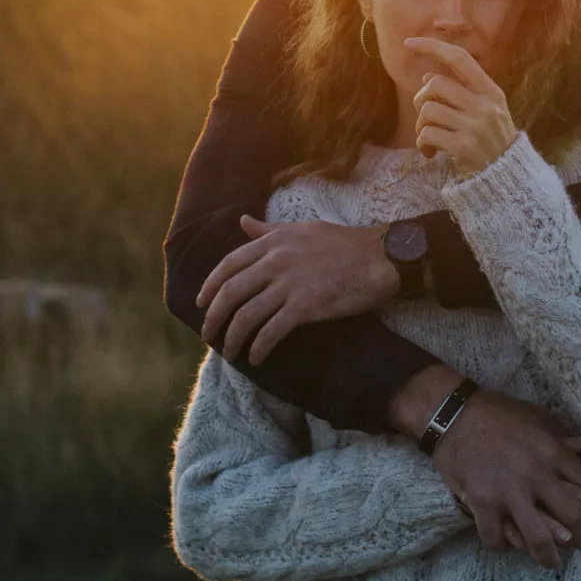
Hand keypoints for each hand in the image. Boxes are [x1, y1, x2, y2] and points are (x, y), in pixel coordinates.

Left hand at [197, 218, 395, 364]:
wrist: (379, 257)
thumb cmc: (344, 243)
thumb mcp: (302, 229)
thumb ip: (268, 230)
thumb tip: (242, 222)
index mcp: (273, 242)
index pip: (228, 264)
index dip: (210, 286)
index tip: (201, 303)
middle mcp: (276, 261)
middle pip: (230, 293)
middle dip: (213, 317)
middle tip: (208, 335)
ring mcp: (289, 285)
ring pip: (246, 316)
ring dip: (232, 338)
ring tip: (229, 352)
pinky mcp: (305, 307)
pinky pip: (271, 331)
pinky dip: (258, 348)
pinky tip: (256, 358)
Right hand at [391, 367, 580, 568]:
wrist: (453, 415)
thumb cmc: (498, 414)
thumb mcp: (537, 418)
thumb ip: (563, 437)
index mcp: (553, 452)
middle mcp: (536, 475)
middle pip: (572, 516)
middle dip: (580, 534)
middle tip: (576, 542)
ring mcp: (509, 492)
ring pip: (539, 539)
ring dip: (548, 556)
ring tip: (550, 561)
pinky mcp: (482, 503)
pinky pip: (497, 539)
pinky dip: (502, 546)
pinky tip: (505, 544)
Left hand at [402, 37, 517, 174]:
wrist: (506, 177)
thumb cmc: (491, 140)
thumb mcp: (485, 110)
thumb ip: (460, 92)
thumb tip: (426, 76)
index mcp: (490, 91)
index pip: (459, 58)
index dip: (432, 47)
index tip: (408, 43)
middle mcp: (484, 105)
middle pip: (435, 84)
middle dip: (421, 98)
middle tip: (425, 116)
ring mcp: (475, 125)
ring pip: (428, 110)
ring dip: (420, 125)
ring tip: (429, 138)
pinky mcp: (463, 146)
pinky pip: (427, 133)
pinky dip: (422, 144)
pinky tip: (431, 152)